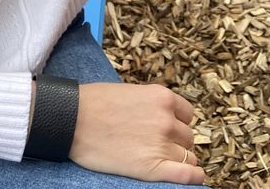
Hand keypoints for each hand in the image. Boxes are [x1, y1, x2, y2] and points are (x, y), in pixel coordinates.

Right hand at [70, 82, 205, 183]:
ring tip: (163, 161)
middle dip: (176, 141)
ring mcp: (161, 143)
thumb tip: (160, 117)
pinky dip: (195, 176)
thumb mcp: (130, 92)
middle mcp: (166, 119)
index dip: (178, 123)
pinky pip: (186, 174)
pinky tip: (197, 177)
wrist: (73, 120)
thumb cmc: (95, 103)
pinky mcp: (152, 167)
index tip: (169, 130)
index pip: (187, 115)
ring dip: (179, 158)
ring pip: (187, 155)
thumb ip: (151, 105)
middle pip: (187, 136)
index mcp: (162, 97)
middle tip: (158, 146)